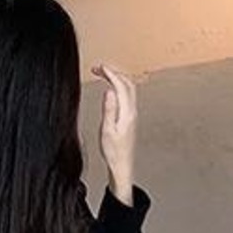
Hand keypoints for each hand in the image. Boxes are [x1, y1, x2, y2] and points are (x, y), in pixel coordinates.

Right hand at [90, 62, 137, 200]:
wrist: (122, 165)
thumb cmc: (114, 152)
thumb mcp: (107, 130)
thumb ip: (109, 109)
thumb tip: (109, 90)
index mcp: (127, 112)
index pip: (120, 85)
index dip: (110, 73)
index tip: (100, 67)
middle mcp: (132, 110)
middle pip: (127, 83)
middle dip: (113, 72)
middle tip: (99, 68)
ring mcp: (132, 113)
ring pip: (128, 88)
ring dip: (117, 78)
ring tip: (104, 74)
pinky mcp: (130, 117)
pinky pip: (127, 95)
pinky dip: (119, 86)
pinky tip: (112, 88)